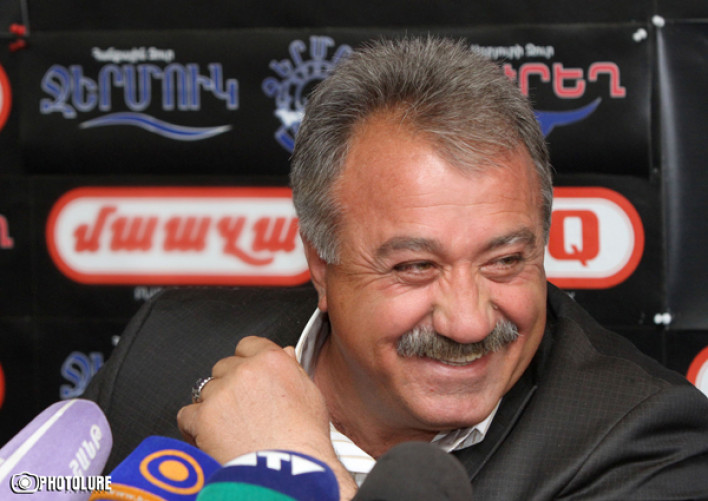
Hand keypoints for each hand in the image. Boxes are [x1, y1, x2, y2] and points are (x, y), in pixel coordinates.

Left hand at [177, 336, 356, 498]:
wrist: (289, 472)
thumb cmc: (304, 439)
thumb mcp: (311, 395)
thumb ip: (293, 369)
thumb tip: (286, 353)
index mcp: (271, 360)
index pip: (247, 345)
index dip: (247, 363)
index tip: (249, 378)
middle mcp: (244, 371)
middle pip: (224, 367)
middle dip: (229, 385)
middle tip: (242, 410)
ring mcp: (221, 393)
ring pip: (205, 391)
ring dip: (213, 406)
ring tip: (229, 430)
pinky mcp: (203, 417)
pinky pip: (187, 414)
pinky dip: (194, 427)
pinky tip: (209, 438)